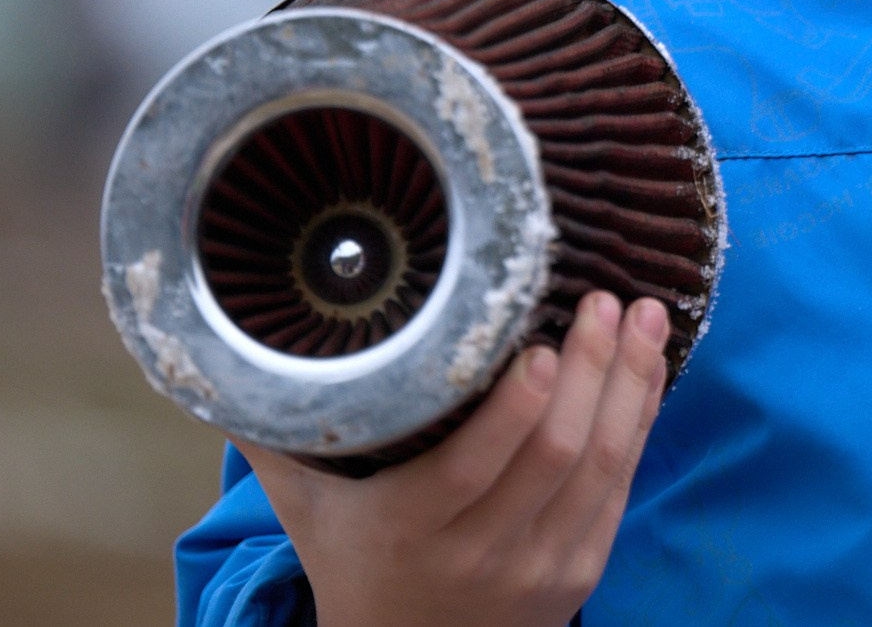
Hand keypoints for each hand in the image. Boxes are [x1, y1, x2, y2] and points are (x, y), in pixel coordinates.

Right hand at [237, 290, 671, 626]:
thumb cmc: (352, 561)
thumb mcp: (306, 509)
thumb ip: (275, 433)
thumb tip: (224, 353)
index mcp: (407, 531)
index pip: (472, 466)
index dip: (514, 406)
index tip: (539, 343)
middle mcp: (479, 555)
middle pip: (553, 455)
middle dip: (590, 370)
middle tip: (603, 298)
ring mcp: (539, 568)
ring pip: (601, 466)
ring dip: (629, 383)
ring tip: (644, 313)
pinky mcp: (581, 572)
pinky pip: (621, 487)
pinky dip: (640, 420)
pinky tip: (647, 367)